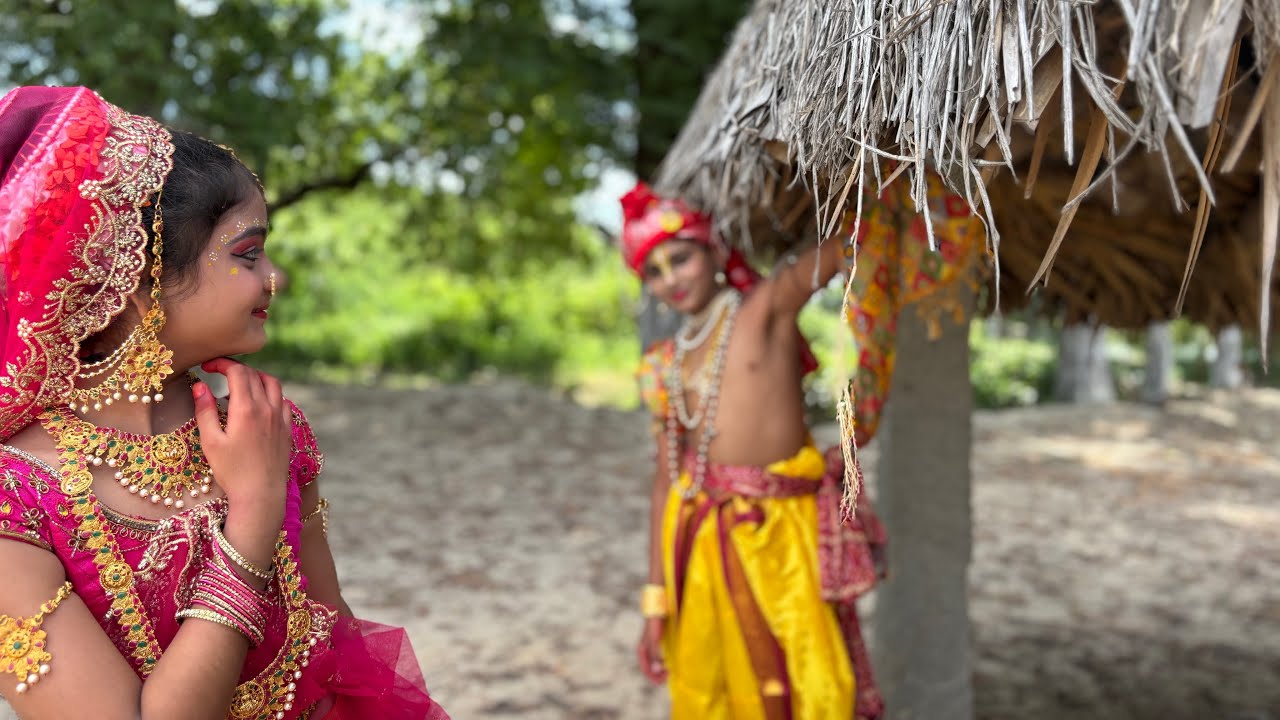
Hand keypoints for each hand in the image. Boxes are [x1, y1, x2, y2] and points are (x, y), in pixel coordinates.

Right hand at [192, 358, 290, 514]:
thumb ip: (205, 410)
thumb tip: (200, 386)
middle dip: (236, 368)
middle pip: (255, 375)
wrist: (261, 494)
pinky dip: (270, 393)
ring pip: (273, 384)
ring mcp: (281, 418)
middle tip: (219, 372)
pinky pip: (283, 400)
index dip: (222, 363)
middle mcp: (268, 409)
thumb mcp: (210, 441)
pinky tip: (259, 403)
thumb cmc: (232, 471)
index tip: (208, 366)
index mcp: (247, 409)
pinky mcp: (287, 428)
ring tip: (239, 384)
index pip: (238, 372)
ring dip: (256, 377)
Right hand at [636, 616, 667, 684]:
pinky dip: (662, 663)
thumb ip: (655, 655)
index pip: (645, 669)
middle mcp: (644, 650)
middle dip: (657, 675)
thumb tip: (656, 670)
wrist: (657, 610)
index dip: (654, 677)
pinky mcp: (655, 643)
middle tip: (669, 676)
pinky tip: (668, 663)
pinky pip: (657, 657)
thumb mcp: (654, 641)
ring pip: (653, 663)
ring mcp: (649, 647)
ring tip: (669, 672)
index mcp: (641, 651)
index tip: (665, 679)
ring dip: (659, 670)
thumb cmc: (654, 624)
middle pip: (649, 668)